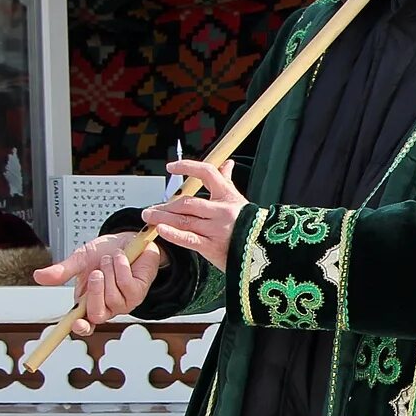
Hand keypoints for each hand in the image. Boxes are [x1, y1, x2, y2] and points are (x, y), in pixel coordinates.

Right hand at [32, 231, 164, 336]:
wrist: (128, 240)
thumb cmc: (105, 252)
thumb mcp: (80, 260)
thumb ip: (62, 271)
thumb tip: (39, 277)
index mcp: (88, 302)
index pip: (84, 324)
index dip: (80, 328)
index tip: (76, 324)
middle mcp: (106, 306)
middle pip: (97, 315)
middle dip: (95, 292)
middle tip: (96, 272)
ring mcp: (124, 302)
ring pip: (112, 297)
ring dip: (109, 272)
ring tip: (109, 260)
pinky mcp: (138, 293)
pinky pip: (126, 284)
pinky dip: (121, 267)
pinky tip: (121, 258)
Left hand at [142, 159, 249, 273]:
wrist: (266, 251)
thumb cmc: (251, 225)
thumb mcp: (239, 200)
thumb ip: (227, 181)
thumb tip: (227, 163)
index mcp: (227, 195)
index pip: (207, 173)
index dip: (187, 167)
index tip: (171, 167)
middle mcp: (221, 210)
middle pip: (187, 202)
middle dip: (165, 205)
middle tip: (150, 209)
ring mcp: (216, 229)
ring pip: (183, 220)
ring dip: (162, 218)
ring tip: (148, 218)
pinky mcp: (212, 247)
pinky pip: (189, 239)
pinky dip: (173, 234)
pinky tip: (160, 230)